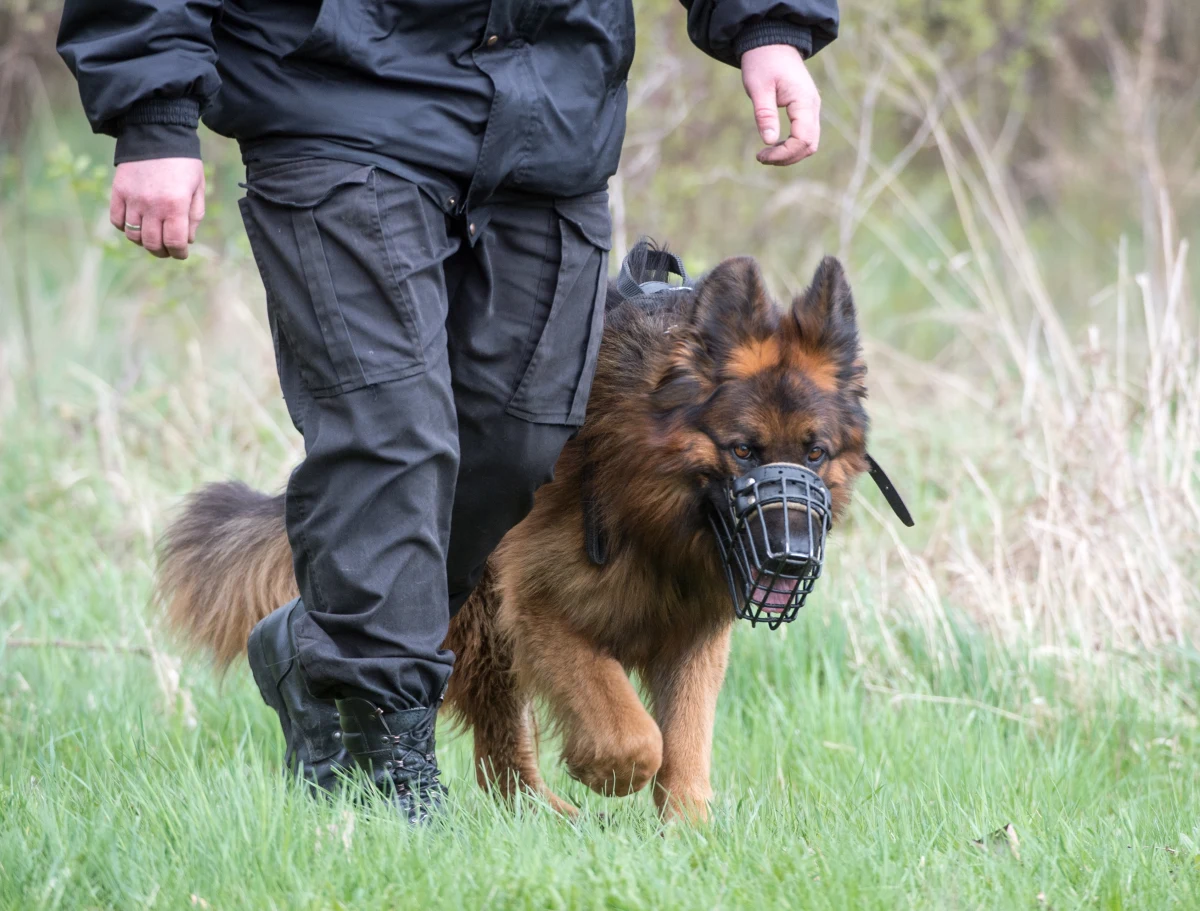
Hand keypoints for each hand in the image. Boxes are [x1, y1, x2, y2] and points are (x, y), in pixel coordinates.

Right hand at [110, 158, 205, 259]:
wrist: (157, 133)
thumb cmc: (183, 163)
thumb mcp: (197, 188)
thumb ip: (194, 217)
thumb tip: (186, 240)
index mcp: (175, 205)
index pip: (174, 243)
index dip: (178, 253)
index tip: (180, 253)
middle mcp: (152, 205)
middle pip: (152, 244)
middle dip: (162, 251)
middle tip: (166, 249)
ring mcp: (132, 199)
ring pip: (133, 236)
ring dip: (143, 241)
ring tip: (152, 237)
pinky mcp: (118, 191)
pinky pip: (117, 220)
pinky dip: (125, 227)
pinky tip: (136, 223)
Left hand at [741, 44, 820, 165]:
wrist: (773, 42)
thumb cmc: (763, 62)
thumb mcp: (759, 87)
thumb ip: (765, 114)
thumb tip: (769, 141)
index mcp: (804, 101)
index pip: (802, 140)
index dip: (783, 154)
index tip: (761, 155)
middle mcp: (813, 106)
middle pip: (809, 146)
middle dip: (787, 157)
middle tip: (761, 157)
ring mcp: (812, 108)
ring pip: (809, 142)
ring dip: (789, 153)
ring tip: (766, 153)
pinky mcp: (806, 109)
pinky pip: (805, 134)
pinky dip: (791, 145)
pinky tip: (774, 143)